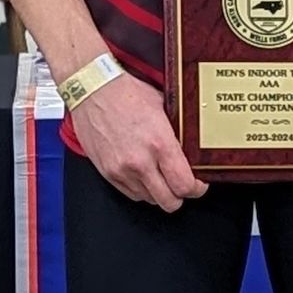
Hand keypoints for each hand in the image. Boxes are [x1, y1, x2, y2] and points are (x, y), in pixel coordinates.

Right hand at [70, 73, 207, 210]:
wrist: (94, 91)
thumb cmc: (127, 93)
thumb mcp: (163, 105)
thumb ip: (177, 129)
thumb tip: (191, 144)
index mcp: (159, 142)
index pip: (184, 183)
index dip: (196, 189)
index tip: (198, 185)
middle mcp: (141, 161)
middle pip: (169, 201)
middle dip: (180, 196)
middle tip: (183, 185)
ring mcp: (122, 170)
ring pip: (150, 200)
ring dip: (159, 193)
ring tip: (162, 177)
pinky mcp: (108, 173)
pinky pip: (131, 194)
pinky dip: (141, 190)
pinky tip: (145, 175)